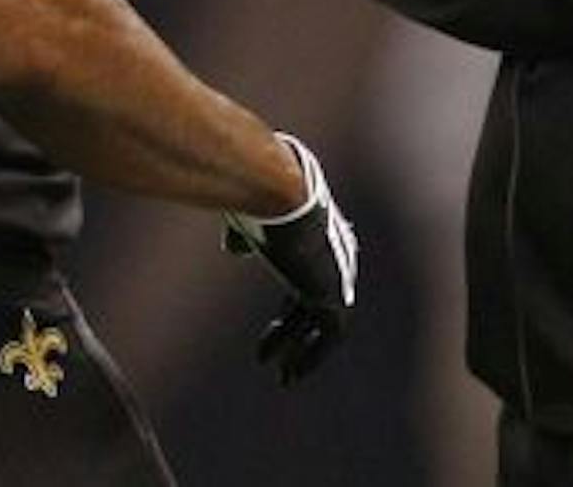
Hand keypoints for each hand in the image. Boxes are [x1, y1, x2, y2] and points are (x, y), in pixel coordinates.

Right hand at [223, 132, 357, 384]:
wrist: (279, 194)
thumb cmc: (258, 198)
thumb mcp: (247, 217)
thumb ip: (244, 234)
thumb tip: (234, 248)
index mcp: (318, 235)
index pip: (308, 277)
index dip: (292, 308)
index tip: (275, 330)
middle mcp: (334, 255)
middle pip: (316, 302)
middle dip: (297, 333)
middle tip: (277, 362)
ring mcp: (337, 274)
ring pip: (324, 322)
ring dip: (303, 351)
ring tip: (283, 378)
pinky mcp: (334, 293)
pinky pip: (331, 335)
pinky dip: (312, 355)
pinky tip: (289, 373)